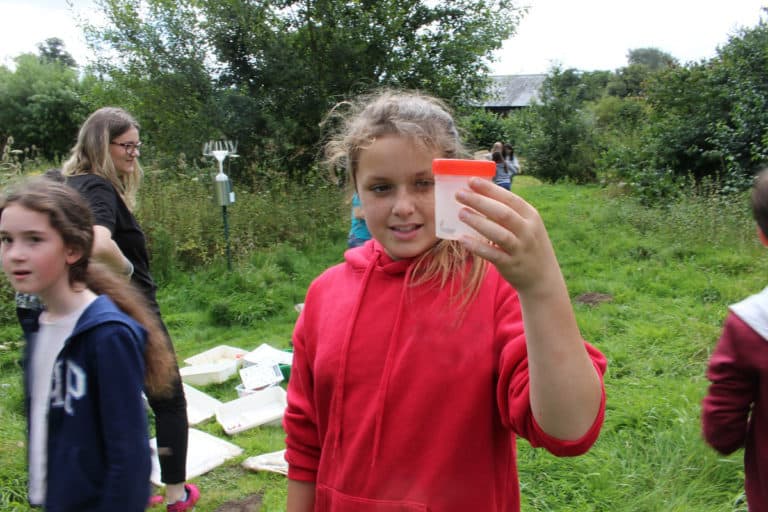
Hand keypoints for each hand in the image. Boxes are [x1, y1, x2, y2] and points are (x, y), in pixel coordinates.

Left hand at [455, 178, 559, 296]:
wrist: (543, 277)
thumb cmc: (528, 245)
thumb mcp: (526, 225)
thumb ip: (508, 212)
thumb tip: (480, 194)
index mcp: (531, 216)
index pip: (509, 198)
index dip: (490, 189)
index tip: (471, 181)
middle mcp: (528, 231)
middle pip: (503, 213)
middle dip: (480, 202)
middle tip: (459, 194)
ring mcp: (520, 248)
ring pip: (498, 233)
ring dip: (478, 222)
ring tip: (461, 212)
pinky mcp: (511, 265)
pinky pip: (492, 254)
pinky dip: (477, 246)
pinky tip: (462, 239)